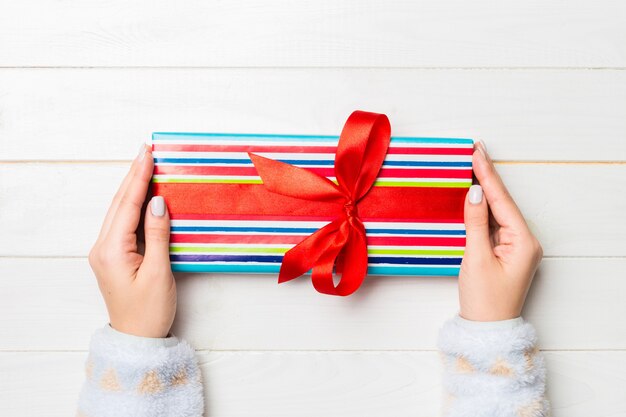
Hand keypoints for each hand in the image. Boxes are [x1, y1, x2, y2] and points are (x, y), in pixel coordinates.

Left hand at [88, 144, 175, 337]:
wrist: (137, 339)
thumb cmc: (149, 311)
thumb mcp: (159, 272)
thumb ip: (158, 234)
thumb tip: (158, 202)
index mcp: (111, 250)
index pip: (126, 204)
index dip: (138, 177)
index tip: (147, 154)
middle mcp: (103, 247)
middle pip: (119, 203)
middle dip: (133, 175)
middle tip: (145, 150)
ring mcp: (106, 252)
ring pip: (119, 211)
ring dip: (132, 187)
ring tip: (144, 165)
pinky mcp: (114, 256)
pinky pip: (123, 222)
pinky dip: (133, 204)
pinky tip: (143, 194)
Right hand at [459, 141, 542, 320]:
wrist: (487, 330)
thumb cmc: (484, 300)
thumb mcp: (476, 258)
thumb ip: (475, 222)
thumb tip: (473, 192)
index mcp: (524, 242)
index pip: (501, 200)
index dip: (487, 175)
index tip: (477, 152)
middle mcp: (525, 241)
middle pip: (502, 202)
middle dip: (487, 177)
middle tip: (476, 151)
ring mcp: (515, 247)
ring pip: (497, 211)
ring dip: (483, 191)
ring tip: (473, 166)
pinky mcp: (505, 252)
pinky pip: (493, 224)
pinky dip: (481, 209)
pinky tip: (474, 195)